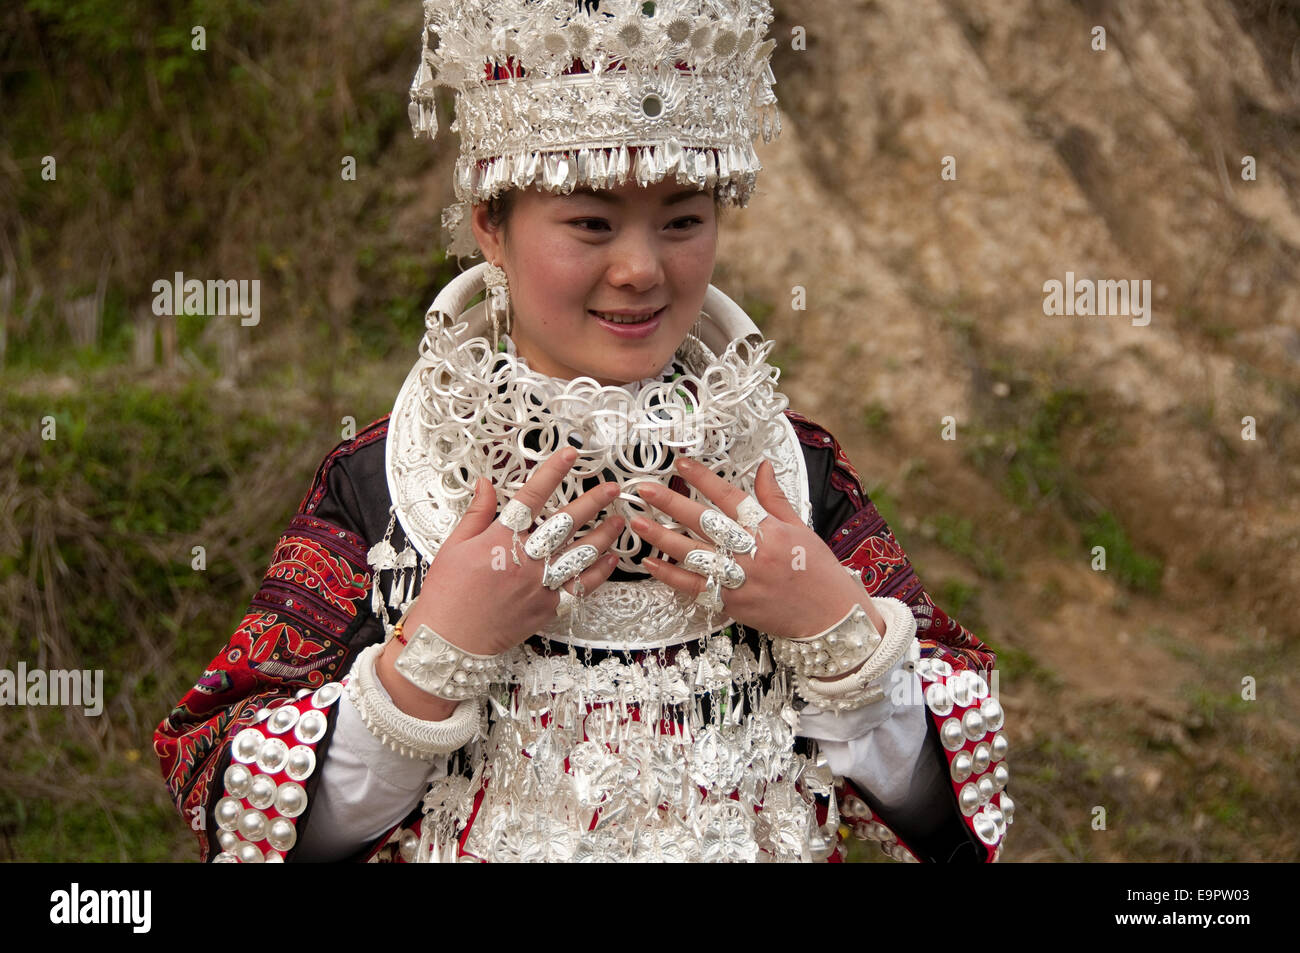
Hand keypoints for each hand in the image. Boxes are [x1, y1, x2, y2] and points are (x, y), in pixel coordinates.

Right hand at [402, 446, 623, 656]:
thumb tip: (486, 483)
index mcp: (501, 539)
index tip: (570, 454)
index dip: (553, 472)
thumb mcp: (454, 545)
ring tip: (619, 521)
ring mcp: (539, 584)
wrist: (450, 640)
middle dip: (593, 501)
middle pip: (567, 522)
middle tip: (612, 488)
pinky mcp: (547, 607)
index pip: (532, 496)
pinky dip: (598, 573)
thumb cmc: (448, 594)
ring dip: (604, 535)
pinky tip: (611, 560)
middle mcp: (525, 558)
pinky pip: (580, 587)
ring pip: (581, 554)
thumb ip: (477, 513)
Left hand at [632, 457, 884, 642]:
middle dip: (672, 503)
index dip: (704, 478)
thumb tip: (763, 465)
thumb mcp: (801, 528)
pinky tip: (650, 564)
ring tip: (637, 522)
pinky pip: (695, 588)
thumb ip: (775, 498)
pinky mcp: (733, 604)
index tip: (681, 463)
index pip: (730, 497)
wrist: (832, 617)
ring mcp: (741, 579)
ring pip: (694, 554)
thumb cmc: (818, 571)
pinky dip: (671, 576)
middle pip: (705, 522)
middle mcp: (753, 551)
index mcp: (770, 528)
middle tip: (644, 489)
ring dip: (662, 537)